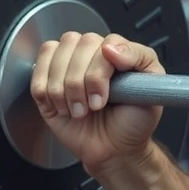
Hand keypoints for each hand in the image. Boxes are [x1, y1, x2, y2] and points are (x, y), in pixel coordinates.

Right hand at [30, 32, 164, 170]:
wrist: (116, 148)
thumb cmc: (134, 119)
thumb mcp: (152, 88)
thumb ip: (140, 57)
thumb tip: (111, 47)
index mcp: (116, 50)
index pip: (102, 41)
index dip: (99, 70)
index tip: (106, 95)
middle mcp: (90, 54)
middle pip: (74, 43)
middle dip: (81, 81)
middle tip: (95, 106)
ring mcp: (67, 67)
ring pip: (54, 56)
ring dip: (65, 90)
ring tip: (80, 109)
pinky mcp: (47, 85)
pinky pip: (36, 76)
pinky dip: (48, 95)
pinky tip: (64, 107)